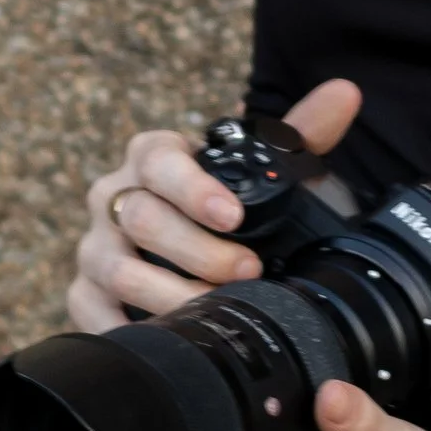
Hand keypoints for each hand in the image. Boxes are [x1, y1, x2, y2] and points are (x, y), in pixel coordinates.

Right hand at [67, 78, 363, 333]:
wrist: (177, 252)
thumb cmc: (220, 205)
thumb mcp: (258, 170)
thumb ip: (299, 133)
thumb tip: (345, 94)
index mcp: (151, 159)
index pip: (157, 161)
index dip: (192, 188)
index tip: (233, 216)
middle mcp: (114, 198)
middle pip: (139, 218)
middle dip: (197, 250)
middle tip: (246, 271)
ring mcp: (95, 248)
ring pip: (119, 269)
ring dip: (171, 293)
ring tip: (217, 307)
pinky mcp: (84, 293)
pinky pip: (92, 311)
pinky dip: (128, 327)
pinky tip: (169, 336)